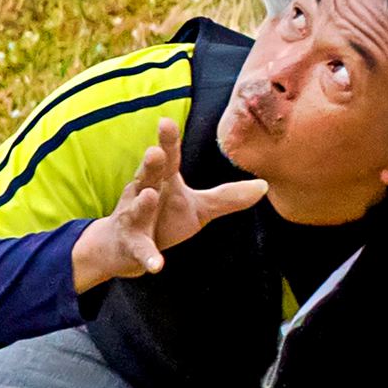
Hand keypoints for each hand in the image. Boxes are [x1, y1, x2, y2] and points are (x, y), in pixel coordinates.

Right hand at [71, 117, 266, 293]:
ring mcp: (134, 219)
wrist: (122, 248)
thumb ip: (227, 197)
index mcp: (161, 181)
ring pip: (137, 210)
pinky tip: (157, 266)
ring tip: (149, 196)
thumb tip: (264, 185)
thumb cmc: (162, 219)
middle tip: (154, 151)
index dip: (167, 141)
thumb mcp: (198, 208)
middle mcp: (144, 193)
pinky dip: (148, 257)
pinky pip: (141, 250)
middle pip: (147, 176)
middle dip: (150, 164)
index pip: (167, 158)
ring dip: (142, 204)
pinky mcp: (133, 245)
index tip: (166, 121)